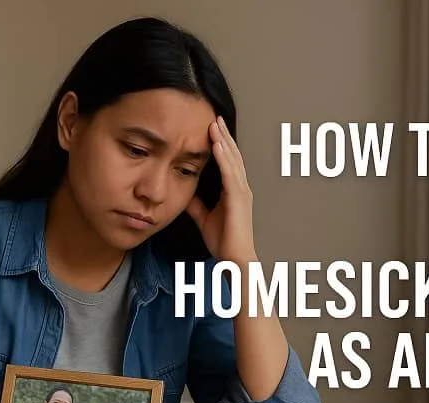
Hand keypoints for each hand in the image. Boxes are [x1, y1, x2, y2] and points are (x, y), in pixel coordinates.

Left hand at [186, 116, 257, 263]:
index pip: (227, 162)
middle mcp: (241, 188)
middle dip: (223, 136)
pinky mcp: (238, 199)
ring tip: (214, 124)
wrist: (236, 260)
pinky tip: (218, 146)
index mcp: (234, 191)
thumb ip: (197, 204)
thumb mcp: (205, 218)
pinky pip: (231, 174)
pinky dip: (224, 159)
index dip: (220, 144)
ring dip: (224, 141)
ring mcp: (241, 192)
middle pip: (232, 156)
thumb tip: (186, 192)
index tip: (211, 129)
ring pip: (232, 161)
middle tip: (214, 117)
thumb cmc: (225, 242)